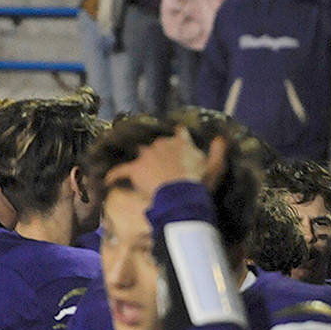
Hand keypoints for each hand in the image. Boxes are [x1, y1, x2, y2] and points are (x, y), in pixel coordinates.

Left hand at [104, 127, 226, 197]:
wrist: (181, 196)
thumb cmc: (200, 183)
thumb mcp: (216, 168)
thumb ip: (218, 152)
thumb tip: (221, 138)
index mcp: (181, 143)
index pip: (179, 133)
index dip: (178, 135)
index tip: (178, 136)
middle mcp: (162, 144)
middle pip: (157, 144)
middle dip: (158, 152)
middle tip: (160, 164)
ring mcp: (147, 156)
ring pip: (139, 154)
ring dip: (139, 161)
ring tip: (138, 169)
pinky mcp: (135, 169)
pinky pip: (121, 170)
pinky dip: (114, 175)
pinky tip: (108, 180)